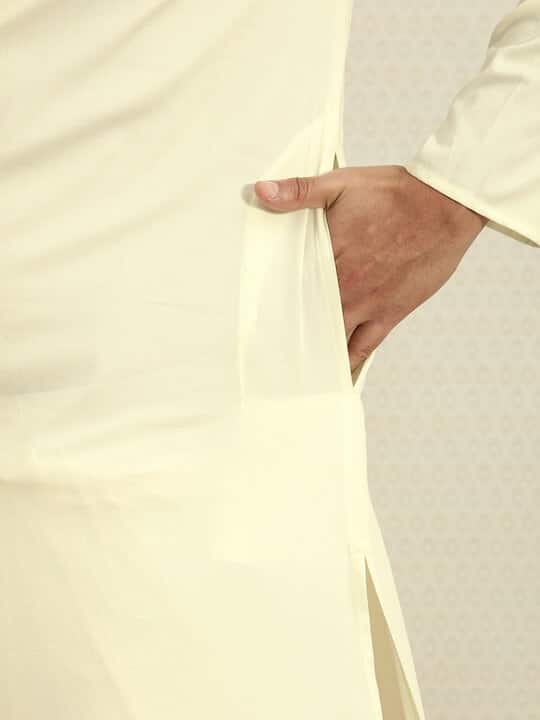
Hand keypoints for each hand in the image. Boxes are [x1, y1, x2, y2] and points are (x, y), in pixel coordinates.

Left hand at [254, 165, 487, 376]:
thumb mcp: (342, 183)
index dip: (269, 302)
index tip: (250, 316)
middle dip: (286, 332)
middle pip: (306, 317)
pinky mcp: (390, 314)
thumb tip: (261, 192)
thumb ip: (300, 191)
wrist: (446, 204)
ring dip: (312, 350)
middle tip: (263, 349)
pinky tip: (333, 372)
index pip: (289, 286)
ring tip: (290, 367)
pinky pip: (364, 347)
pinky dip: (347, 362)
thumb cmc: (396, 192)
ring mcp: (367, 305)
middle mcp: (345, 286)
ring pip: (331, 337)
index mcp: (329, 255)